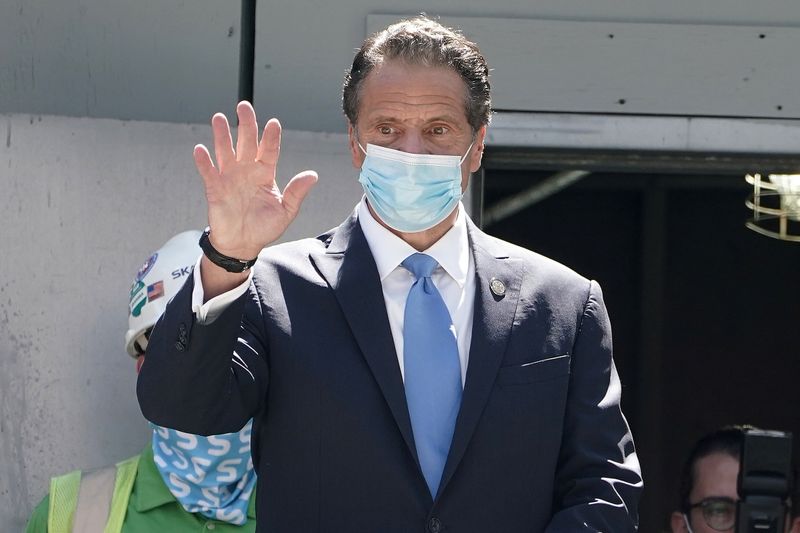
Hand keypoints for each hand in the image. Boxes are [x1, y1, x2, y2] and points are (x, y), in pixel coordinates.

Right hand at [194, 101, 317, 258]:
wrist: (243, 244)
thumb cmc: (265, 227)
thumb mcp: (286, 211)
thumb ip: (296, 192)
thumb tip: (313, 175)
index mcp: (265, 173)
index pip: (269, 150)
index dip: (271, 137)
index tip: (273, 123)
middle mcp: (247, 170)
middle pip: (246, 143)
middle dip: (246, 124)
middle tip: (244, 106)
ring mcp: (230, 177)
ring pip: (225, 151)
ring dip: (222, 135)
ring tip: (219, 117)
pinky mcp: (215, 188)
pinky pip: (209, 172)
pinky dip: (204, 162)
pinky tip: (201, 149)